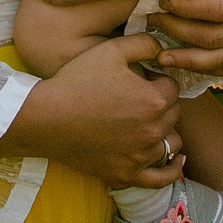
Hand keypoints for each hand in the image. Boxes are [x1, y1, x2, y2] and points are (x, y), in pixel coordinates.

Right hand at [2, 34, 186, 188]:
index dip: (157, 79)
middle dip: (161, 102)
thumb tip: (163, 48)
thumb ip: (144, 43)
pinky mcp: (126, 174)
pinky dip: (172, 168)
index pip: (172, 87)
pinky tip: (177, 159)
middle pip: (173, 114)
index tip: (140, 78)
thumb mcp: (111, 50)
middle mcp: (152, 131)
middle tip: (137, 97)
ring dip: (165, 130)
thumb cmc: (76, 82)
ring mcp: (140, 156)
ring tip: (148, 122)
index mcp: (153, 100)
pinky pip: (161, 178)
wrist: (46, 118)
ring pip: (171, 142)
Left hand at [148, 0, 222, 81]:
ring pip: (217, 62)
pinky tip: (191, 69)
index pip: (212, 10)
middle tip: (149, 23)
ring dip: (186, 60)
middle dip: (175, 32)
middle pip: (207, 39)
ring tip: (160, 55)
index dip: (183, 9)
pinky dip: (210, 71)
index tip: (161, 1)